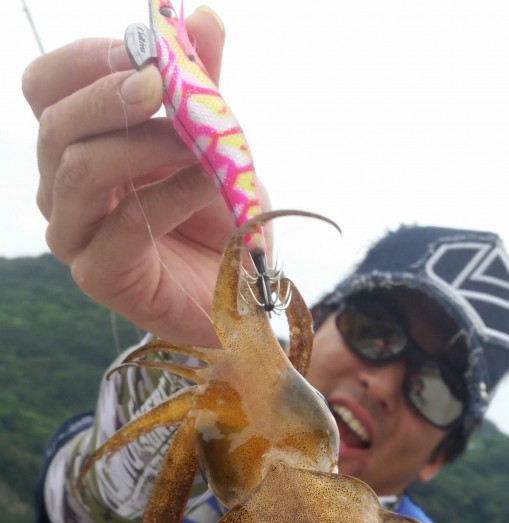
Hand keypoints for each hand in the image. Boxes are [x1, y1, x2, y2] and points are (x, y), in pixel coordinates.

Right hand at [22, 9, 259, 344]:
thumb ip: (203, 82)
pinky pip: (123, 223)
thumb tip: (200, 17)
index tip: (139, 49)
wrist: (244, 290)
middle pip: (55, 126)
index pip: (45, 87)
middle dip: (109, 96)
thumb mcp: (215, 136)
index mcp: (77, 142)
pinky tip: (208, 181)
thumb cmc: (218, 214)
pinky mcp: (99, 275)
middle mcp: (62, 187)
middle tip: (161, 83)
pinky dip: (170, 194)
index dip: (84, 61)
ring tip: (199, 142)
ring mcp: (74, 235)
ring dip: (143, 145)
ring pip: (78, 170)